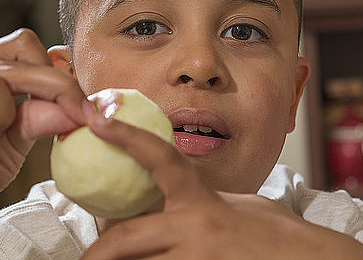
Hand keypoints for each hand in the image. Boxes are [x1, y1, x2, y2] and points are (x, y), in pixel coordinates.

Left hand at [80, 112, 362, 259]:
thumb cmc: (275, 233)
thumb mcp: (236, 205)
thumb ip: (200, 200)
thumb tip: (168, 197)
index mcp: (201, 200)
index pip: (159, 156)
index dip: (125, 134)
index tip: (97, 116)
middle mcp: (194, 229)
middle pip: (127, 237)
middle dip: (99, 249)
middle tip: (86, 256)